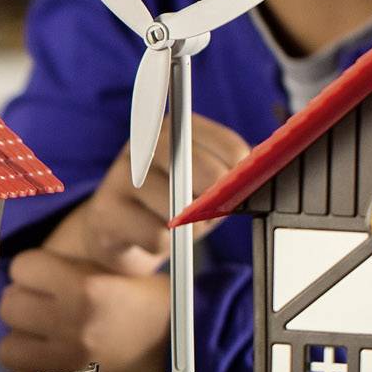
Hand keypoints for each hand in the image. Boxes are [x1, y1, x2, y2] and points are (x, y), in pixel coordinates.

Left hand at [0, 254, 167, 371]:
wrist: (176, 348)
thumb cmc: (150, 304)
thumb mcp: (117, 268)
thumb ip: (71, 264)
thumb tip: (32, 268)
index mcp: (87, 288)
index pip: (22, 267)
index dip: (32, 268)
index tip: (42, 273)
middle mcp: (73, 324)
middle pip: (11, 305)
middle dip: (24, 300)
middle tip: (41, 302)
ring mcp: (68, 359)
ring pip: (9, 346)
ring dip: (22, 338)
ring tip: (41, 332)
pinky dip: (31, 368)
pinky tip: (47, 356)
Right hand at [51, 114, 250, 274]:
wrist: (113, 233)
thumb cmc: (168, 204)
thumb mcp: (204, 182)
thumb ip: (233, 172)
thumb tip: (265, 172)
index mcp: (174, 127)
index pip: (231, 148)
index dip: (241, 180)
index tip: (232, 192)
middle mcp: (146, 142)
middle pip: (209, 173)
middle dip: (215, 203)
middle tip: (204, 212)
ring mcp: (122, 175)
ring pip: (181, 209)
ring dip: (187, 228)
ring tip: (172, 223)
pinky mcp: (106, 212)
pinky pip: (157, 236)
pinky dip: (161, 245)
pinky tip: (148, 235)